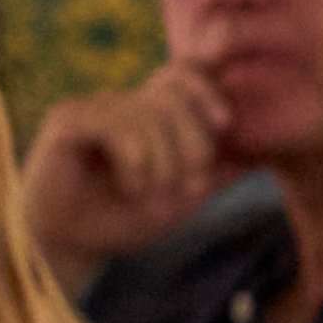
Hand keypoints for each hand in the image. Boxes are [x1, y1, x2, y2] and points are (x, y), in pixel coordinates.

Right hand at [23, 60, 235, 273]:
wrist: (69, 248)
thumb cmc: (119, 222)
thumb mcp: (178, 201)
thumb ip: (211, 176)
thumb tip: (255, 157)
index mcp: (144, 114)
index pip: (180, 73)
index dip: (206, 86)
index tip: (225, 122)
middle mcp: (118, 103)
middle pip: (174, 91)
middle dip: (194, 140)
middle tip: (190, 185)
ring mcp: (91, 107)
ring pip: (148, 113)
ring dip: (162, 162)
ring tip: (149, 193)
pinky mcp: (67, 120)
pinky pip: (117, 125)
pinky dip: (134, 161)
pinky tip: (128, 185)